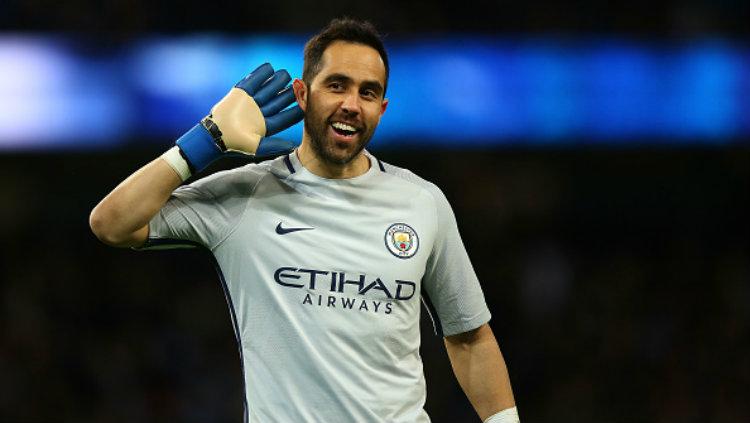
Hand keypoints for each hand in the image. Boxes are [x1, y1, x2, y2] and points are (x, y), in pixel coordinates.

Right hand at [174, 63, 302, 174]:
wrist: (216, 134)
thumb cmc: (236, 143)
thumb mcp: (257, 146)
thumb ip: (274, 145)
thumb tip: (292, 146)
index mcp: (267, 125)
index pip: (285, 117)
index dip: (295, 111)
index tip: (305, 104)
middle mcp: (261, 112)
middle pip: (279, 101)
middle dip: (289, 94)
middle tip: (299, 86)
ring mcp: (252, 102)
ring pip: (268, 89)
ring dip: (277, 81)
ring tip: (286, 75)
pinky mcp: (241, 93)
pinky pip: (253, 81)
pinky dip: (260, 74)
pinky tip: (269, 68)